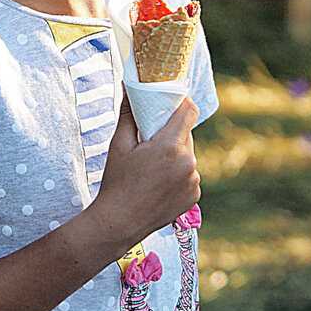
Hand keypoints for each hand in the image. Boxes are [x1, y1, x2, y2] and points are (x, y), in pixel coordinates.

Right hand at [90, 91, 200, 251]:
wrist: (119, 223)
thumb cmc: (117, 181)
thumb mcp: (119, 144)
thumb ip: (128, 113)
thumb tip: (128, 87)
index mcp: (171, 147)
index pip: (189, 111)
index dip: (182, 102)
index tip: (171, 101)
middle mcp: (188, 163)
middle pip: (186, 133)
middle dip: (172, 130)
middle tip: (152, 136)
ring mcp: (193, 181)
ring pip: (188, 154)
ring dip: (175, 152)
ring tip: (152, 164)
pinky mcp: (194, 196)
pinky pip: (189, 174)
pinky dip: (178, 172)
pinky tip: (159, 181)